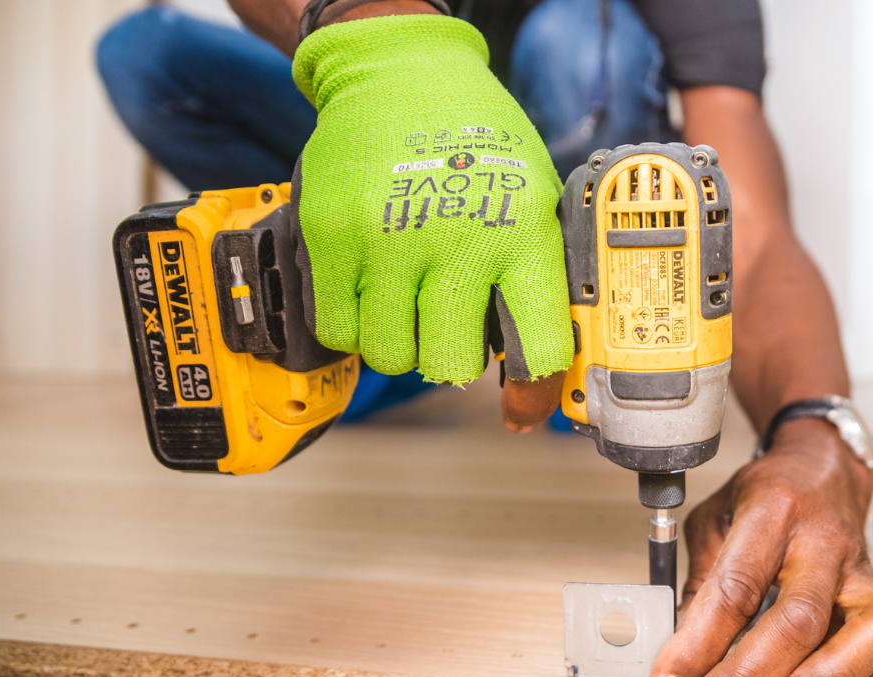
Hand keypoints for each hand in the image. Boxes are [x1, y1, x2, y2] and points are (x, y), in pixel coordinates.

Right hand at [291, 14, 573, 409]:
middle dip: (452, 360)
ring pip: (391, 356)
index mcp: (524, 234)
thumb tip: (541, 372)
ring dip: (400, 343)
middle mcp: (458, 241)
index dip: (533, 391)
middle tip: (449, 328)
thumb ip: (538, 278)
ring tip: (408, 300)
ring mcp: (389, 240)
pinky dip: (353, 325)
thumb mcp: (534, 199)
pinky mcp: (331, 236)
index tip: (523, 407)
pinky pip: (338, 330)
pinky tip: (371, 290)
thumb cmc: (478, 143)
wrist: (401, 73)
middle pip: (451, 366)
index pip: (538, 346)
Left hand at [646, 418, 872, 676]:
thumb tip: (682, 655)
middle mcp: (823, 539)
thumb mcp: (714, 520)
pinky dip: (867, 667)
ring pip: (868, 628)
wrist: (821, 466)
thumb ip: (700, 584)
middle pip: (797, 618)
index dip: (697, 646)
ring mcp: (861, 565)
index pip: (734, 588)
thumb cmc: (765, 495)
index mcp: (772, 511)